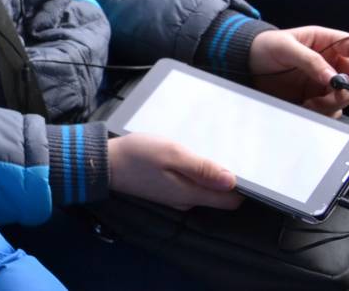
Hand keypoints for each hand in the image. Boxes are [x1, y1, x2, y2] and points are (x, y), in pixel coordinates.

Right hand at [108, 132, 242, 210]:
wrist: (104, 163)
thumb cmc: (136, 156)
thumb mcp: (171, 154)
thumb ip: (202, 168)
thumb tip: (232, 180)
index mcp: (191, 193)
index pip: (231, 200)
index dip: (243, 185)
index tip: (245, 165)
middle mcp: (187, 200)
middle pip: (220, 195)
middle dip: (227, 177)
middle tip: (227, 150)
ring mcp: (176, 197)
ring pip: (204, 188)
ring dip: (209, 172)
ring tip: (207, 148)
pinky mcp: (166, 190)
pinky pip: (190, 183)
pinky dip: (194, 171)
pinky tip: (188, 155)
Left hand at [249, 26, 348, 116]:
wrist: (246, 64)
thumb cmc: (264, 47)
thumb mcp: (284, 47)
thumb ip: (309, 59)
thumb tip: (332, 77)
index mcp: (326, 41)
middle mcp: (331, 62)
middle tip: (335, 94)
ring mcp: (325, 81)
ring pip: (347, 96)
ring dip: (334, 103)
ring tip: (311, 102)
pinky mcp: (317, 97)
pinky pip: (333, 109)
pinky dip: (325, 112)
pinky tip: (307, 106)